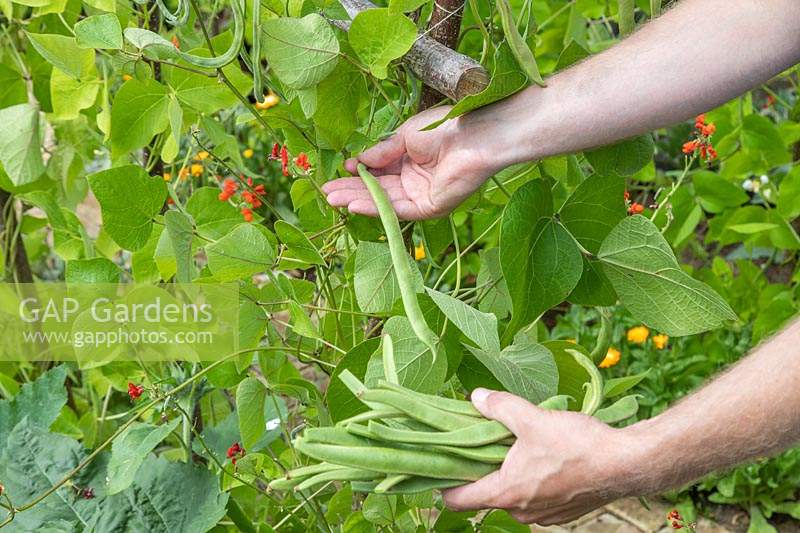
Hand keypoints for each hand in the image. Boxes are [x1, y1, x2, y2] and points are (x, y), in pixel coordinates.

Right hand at [321, 107, 501, 219]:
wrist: (473, 135)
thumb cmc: (444, 128)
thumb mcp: (404, 136)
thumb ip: (381, 152)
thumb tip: (357, 162)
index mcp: (411, 161)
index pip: (380, 172)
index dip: (359, 173)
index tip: (340, 170)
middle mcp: (416, 181)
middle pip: (378, 190)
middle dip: (352, 191)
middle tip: (326, 192)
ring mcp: (422, 196)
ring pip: (384, 201)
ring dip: (357, 201)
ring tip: (332, 199)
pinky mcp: (430, 208)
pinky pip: (397, 210)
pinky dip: (375, 208)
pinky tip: (353, 205)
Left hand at [442, 389, 635, 524]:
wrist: (626, 464)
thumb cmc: (577, 445)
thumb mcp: (531, 418)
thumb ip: (499, 407)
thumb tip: (476, 397)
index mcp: (505, 493)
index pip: (457, 500)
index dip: (443, 483)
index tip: (439, 464)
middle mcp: (521, 511)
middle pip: (485, 495)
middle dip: (481, 471)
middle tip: (481, 443)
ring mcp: (543, 515)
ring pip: (513, 495)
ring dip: (510, 474)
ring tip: (516, 445)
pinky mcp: (562, 512)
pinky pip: (535, 497)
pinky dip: (532, 480)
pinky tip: (543, 457)